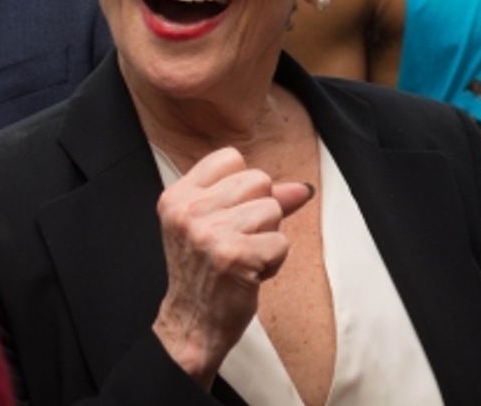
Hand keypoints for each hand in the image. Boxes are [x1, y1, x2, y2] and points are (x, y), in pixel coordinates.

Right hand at [151, 147, 313, 386]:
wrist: (192, 323)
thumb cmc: (208, 271)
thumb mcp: (219, 224)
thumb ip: (257, 198)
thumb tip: (302, 188)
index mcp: (178, 196)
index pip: (231, 158)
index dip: (244, 186)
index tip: (230, 214)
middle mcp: (188, 210)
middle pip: (258, 179)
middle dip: (261, 210)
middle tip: (238, 240)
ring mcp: (208, 232)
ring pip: (273, 209)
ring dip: (268, 237)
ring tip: (244, 257)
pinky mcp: (233, 255)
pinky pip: (281, 241)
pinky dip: (274, 261)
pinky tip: (250, 273)